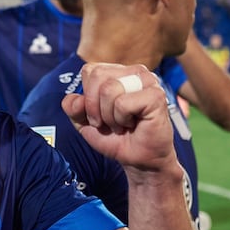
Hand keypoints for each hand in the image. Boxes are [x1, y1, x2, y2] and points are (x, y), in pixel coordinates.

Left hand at [61, 62, 175, 171]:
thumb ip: (72, 107)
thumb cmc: (115, 137)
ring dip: (109, 115)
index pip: (89, 71)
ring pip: (109, 89)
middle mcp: (133, 72)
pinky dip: (122, 119)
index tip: (97, 114)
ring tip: (121, 123)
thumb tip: (75, 99)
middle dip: (95, 106)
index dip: (87, 97)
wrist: (138, 158)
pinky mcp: (156, 95)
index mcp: (116, 72)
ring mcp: (147, 81)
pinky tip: (132, 123)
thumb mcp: (84, 122)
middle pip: (97, 76)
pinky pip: (123, 103)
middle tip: (107, 122)